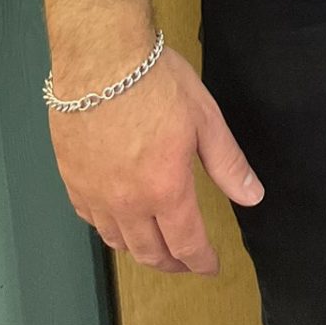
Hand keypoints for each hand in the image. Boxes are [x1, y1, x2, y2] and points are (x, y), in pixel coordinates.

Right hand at [49, 45, 262, 273]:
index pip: (187, 243)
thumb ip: (228, 163)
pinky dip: (110, 230)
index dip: (201, 260)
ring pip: (118, 242)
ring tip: (156, 247)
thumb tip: (252, 196)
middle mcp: (128, 202)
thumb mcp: (205, 118)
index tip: (211, 266)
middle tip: (186, 262)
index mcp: (166, 189)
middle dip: (173, 263)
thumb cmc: (155, 81)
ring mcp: (95, 194)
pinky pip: (91, 220)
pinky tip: (119, 221)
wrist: (101, 58)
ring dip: (141, 251)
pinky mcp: (73, 180)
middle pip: (151, 251)